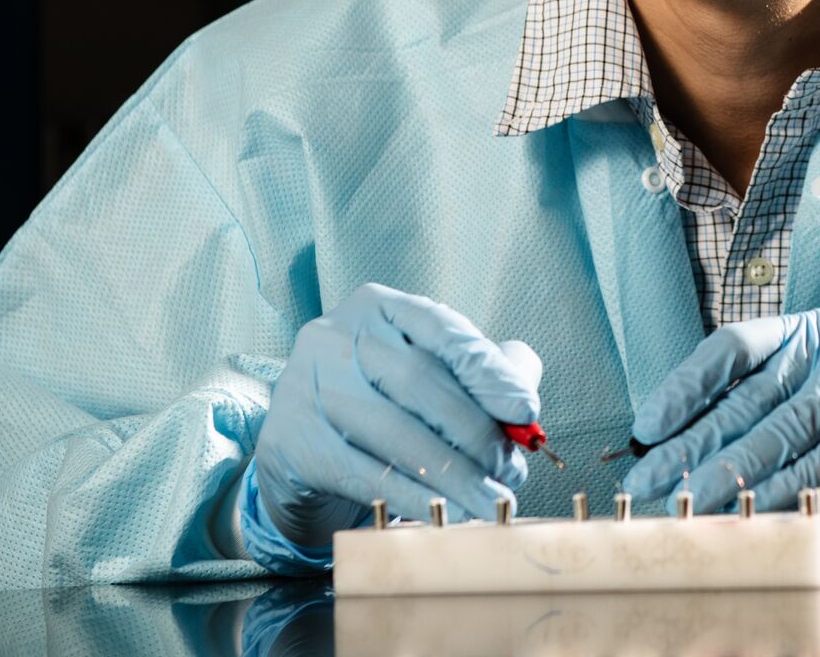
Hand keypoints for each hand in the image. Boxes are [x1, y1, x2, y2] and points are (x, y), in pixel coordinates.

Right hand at [253, 283, 539, 547]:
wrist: (302, 445)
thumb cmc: (382, 402)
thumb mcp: (430, 372)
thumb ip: (484, 375)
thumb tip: (524, 407)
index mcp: (378, 307)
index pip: (442, 329)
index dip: (488, 371)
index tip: (526, 410)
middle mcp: (337, 337)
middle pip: (420, 383)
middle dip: (476, 433)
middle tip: (511, 471)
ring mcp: (308, 386)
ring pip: (396, 433)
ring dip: (454, 474)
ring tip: (490, 499)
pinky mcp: (293, 441)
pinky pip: (365, 474)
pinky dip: (413, 496)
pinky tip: (445, 511)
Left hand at [621, 308, 819, 519]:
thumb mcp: (809, 401)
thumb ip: (758, 417)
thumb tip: (675, 454)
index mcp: (803, 330)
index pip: (732, 346)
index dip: (686, 384)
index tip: (647, 426)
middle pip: (748, 398)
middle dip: (691, 445)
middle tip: (647, 482)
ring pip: (781, 431)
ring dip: (729, 473)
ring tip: (689, 502)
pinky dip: (786, 486)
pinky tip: (752, 508)